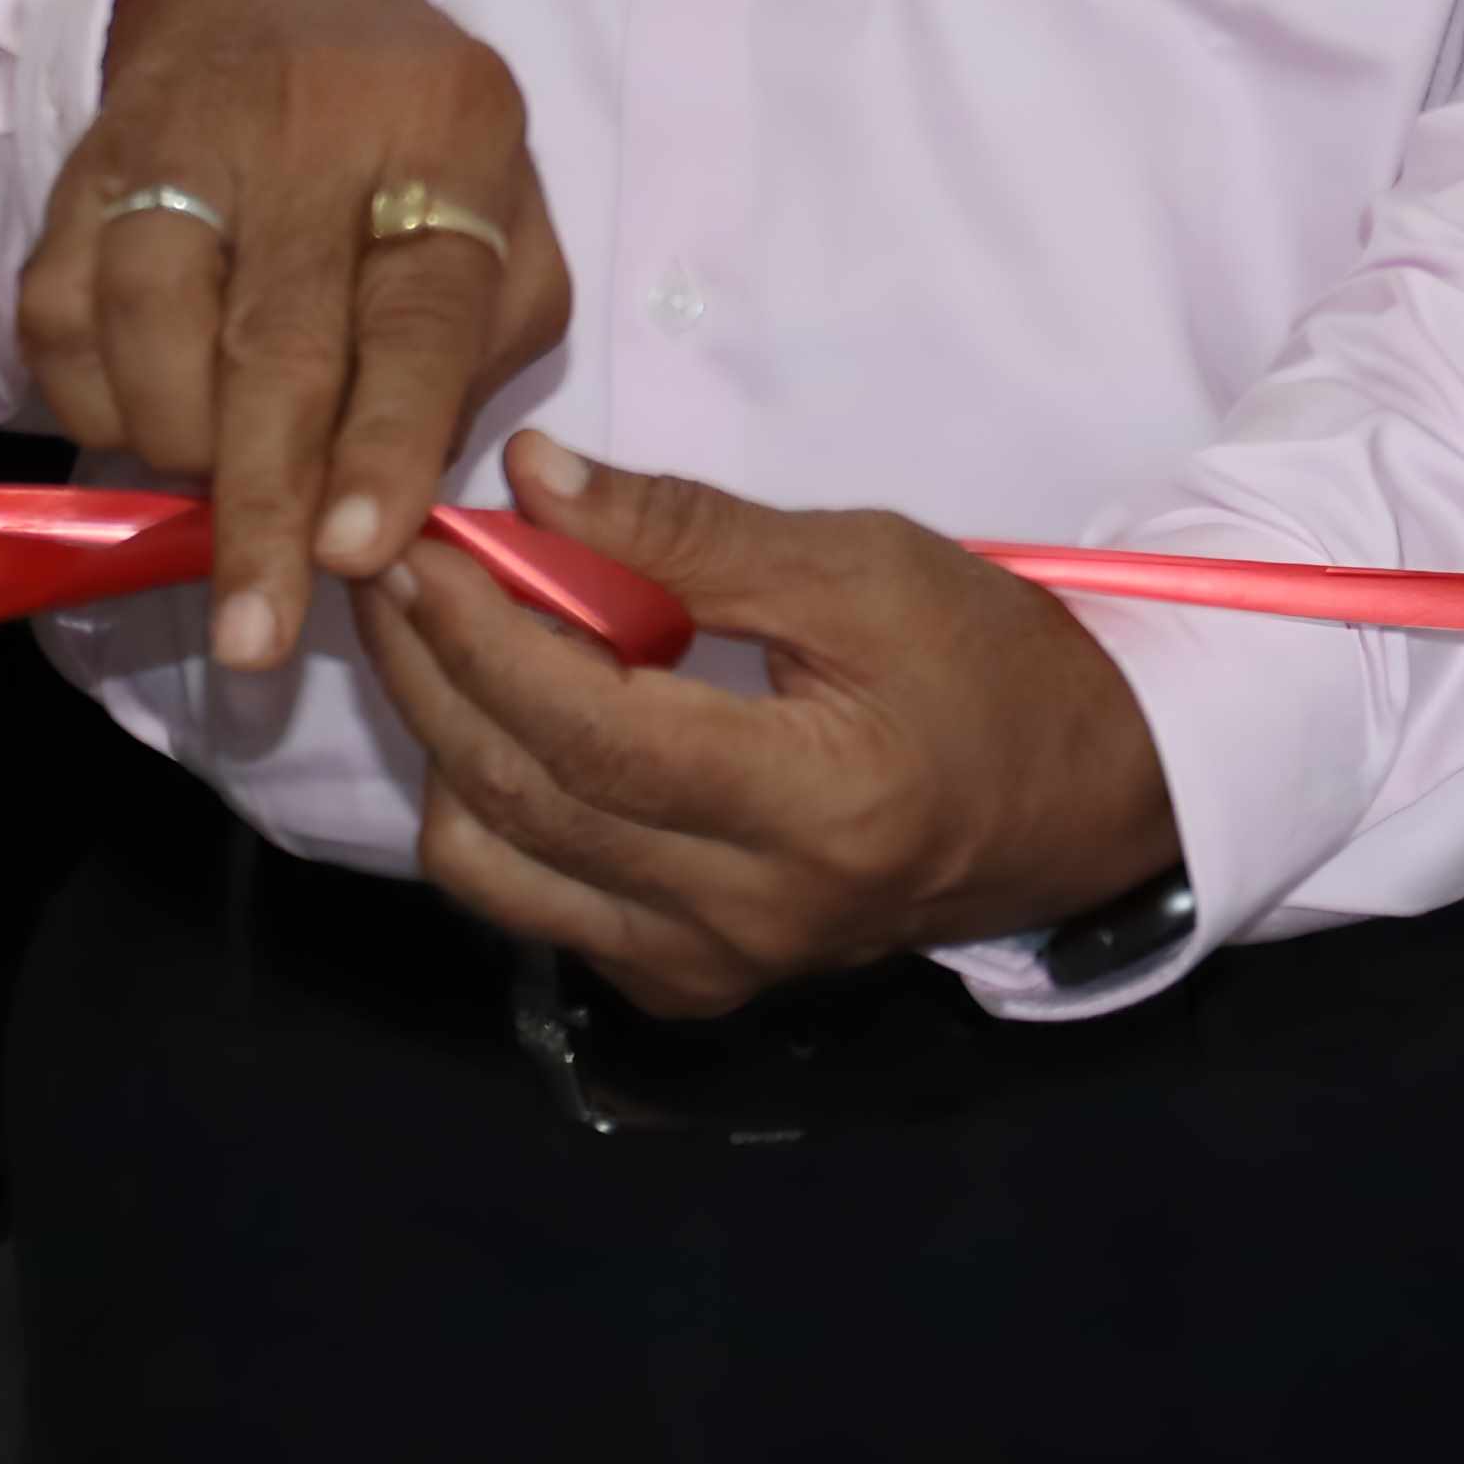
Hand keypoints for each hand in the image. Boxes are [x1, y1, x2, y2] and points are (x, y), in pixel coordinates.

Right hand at [22, 0, 568, 676]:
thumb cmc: (414, 144)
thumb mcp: (506, 217)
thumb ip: (481, 351)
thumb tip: (407, 503)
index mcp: (444, 135)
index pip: (416, 311)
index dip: (387, 439)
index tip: (358, 555)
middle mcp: (303, 127)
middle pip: (272, 341)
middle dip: (260, 506)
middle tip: (254, 636)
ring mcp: (174, 140)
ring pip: (145, 328)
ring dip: (178, 449)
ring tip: (218, 483)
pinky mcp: (79, 170)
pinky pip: (58, 320)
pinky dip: (97, 405)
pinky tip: (147, 416)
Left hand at [348, 434, 1177, 1018]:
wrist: (1075, 798)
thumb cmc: (986, 663)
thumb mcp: (859, 566)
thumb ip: (687, 531)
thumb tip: (530, 478)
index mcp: (818, 811)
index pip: (592, 732)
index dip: (483, 633)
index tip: (420, 539)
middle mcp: (753, 918)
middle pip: (527, 800)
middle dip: (431, 670)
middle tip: (388, 563)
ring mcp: (715, 968)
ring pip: (501, 870)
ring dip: (441, 739)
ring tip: (433, 630)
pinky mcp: (689, 984)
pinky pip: (538, 907)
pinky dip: (490, 810)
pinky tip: (499, 716)